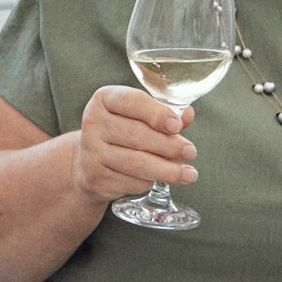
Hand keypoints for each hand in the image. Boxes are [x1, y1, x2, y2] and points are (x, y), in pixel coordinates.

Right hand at [70, 85, 194, 205]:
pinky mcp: (94, 176)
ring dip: (166, 170)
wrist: (90, 162)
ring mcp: (91, 150)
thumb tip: (187, 115)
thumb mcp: (140, 116)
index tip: (177, 125)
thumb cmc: (122, 132)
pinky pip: (129, 181)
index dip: (156, 114)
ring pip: (135, 162)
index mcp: (105, 99)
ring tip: (188, 173)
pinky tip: (159, 179)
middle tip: (190, 151)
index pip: (131, 101)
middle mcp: (94, 122)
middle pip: (136, 135)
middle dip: (168, 145)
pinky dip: (149, 182)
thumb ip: (164, 115)